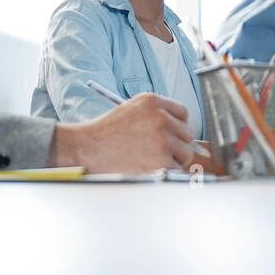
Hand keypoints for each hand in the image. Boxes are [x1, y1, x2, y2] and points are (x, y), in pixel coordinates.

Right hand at [50, 93, 194, 172]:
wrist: (87, 148)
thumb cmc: (106, 132)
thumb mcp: (131, 110)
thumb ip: (156, 114)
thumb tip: (179, 130)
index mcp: (153, 101)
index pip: (183, 113)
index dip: (178, 126)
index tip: (173, 135)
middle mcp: (161, 118)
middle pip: (187, 134)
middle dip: (177, 144)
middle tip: (160, 152)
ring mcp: (162, 139)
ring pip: (185, 153)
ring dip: (172, 160)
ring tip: (150, 160)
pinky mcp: (161, 161)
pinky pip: (176, 169)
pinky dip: (166, 172)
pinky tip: (148, 168)